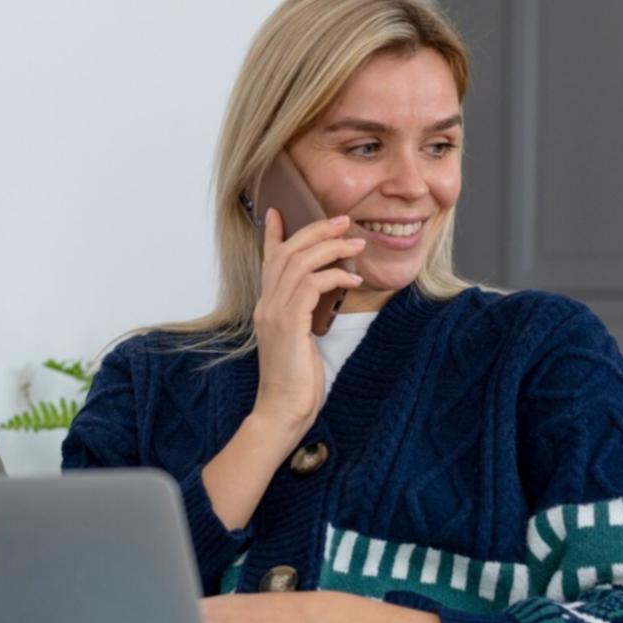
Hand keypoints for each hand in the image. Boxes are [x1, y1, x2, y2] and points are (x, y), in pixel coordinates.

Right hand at [252, 207, 366, 431]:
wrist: (282, 411)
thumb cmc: (295, 382)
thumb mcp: (299, 343)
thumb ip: (303, 318)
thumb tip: (320, 300)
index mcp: (267, 308)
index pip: (268, 262)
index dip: (273, 235)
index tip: (278, 212)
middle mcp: (266, 305)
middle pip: (286, 252)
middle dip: (315, 230)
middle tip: (342, 220)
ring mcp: (274, 313)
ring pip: (299, 262)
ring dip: (330, 248)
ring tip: (356, 244)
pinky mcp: (288, 323)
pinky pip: (312, 285)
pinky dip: (335, 275)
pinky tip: (354, 280)